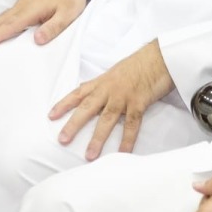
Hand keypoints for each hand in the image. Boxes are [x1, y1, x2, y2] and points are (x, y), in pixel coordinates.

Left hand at [49, 40, 174, 158]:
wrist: (160, 56)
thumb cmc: (141, 63)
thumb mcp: (117, 71)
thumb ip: (104, 84)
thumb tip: (91, 92)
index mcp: (103, 81)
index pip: (79, 92)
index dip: (64, 104)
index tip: (51, 116)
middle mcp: (109, 89)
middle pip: (87, 107)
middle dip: (74, 124)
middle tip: (62, 139)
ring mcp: (124, 96)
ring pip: (107, 118)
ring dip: (97, 137)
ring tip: (89, 155)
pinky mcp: (139, 102)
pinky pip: (131, 124)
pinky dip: (127, 139)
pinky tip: (122, 152)